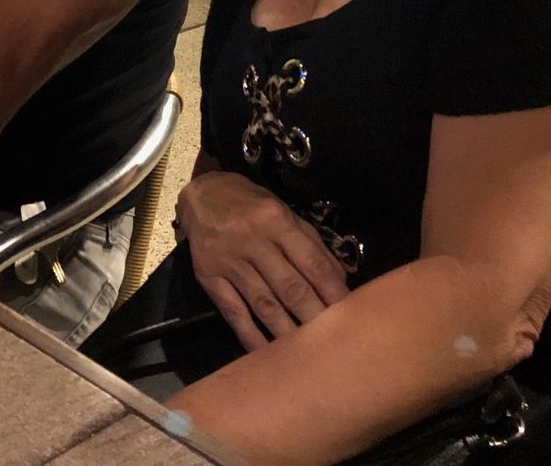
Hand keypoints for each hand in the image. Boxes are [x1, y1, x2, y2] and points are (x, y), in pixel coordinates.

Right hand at [175, 170, 349, 351]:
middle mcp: (252, 239)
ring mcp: (228, 260)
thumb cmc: (250, 204)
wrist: (201, 195)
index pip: (311, 262)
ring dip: (287, 332)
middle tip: (333, 342)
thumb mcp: (283, 211)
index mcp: (276, 220)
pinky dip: (250, 336)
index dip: (331, 290)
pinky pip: (233, 312)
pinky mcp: (208, 277)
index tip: (349, 314)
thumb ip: (311, 244)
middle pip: (289, 287)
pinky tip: (266, 354)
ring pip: (263, 304)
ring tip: (306, 355)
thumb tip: (338, 280)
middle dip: (314, 317)